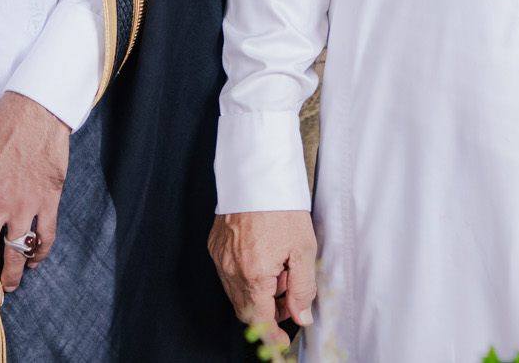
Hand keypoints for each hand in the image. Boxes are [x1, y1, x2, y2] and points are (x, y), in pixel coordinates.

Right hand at [208, 210, 316, 347]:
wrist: (257, 175)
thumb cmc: (280, 207)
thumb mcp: (302, 250)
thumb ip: (302, 289)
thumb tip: (301, 316)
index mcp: (253, 275)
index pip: (260, 320)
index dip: (272, 336)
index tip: (281, 343)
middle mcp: (230, 270)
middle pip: (247, 309)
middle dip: (269, 310)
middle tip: (290, 296)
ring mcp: (220, 258)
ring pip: (237, 293)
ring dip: (258, 292)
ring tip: (279, 268)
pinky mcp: (215, 246)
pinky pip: (229, 274)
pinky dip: (246, 276)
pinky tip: (263, 257)